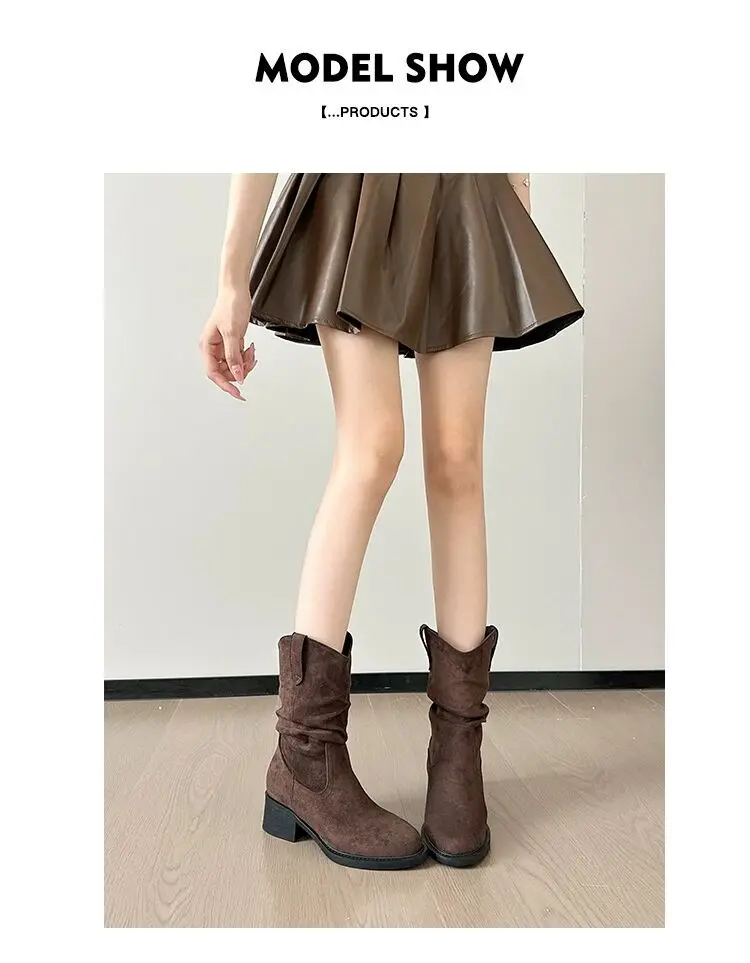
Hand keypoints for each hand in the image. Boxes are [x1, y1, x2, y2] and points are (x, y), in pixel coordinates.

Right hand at [199, 286, 256, 400]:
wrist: (237, 291)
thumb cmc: (230, 306)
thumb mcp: (233, 333)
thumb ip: (234, 356)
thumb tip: (237, 375)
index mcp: (207, 346)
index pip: (214, 373)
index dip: (226, 385)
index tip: (238, 393)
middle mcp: (213, 348)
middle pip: (225, 372)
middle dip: (239, 370)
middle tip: (250, 362)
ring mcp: (222, 346)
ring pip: (233, 366)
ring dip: (245, 363)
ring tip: (251, 352)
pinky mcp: (231, 343)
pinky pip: (239, 358)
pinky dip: (246, 357)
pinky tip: (250, 348)